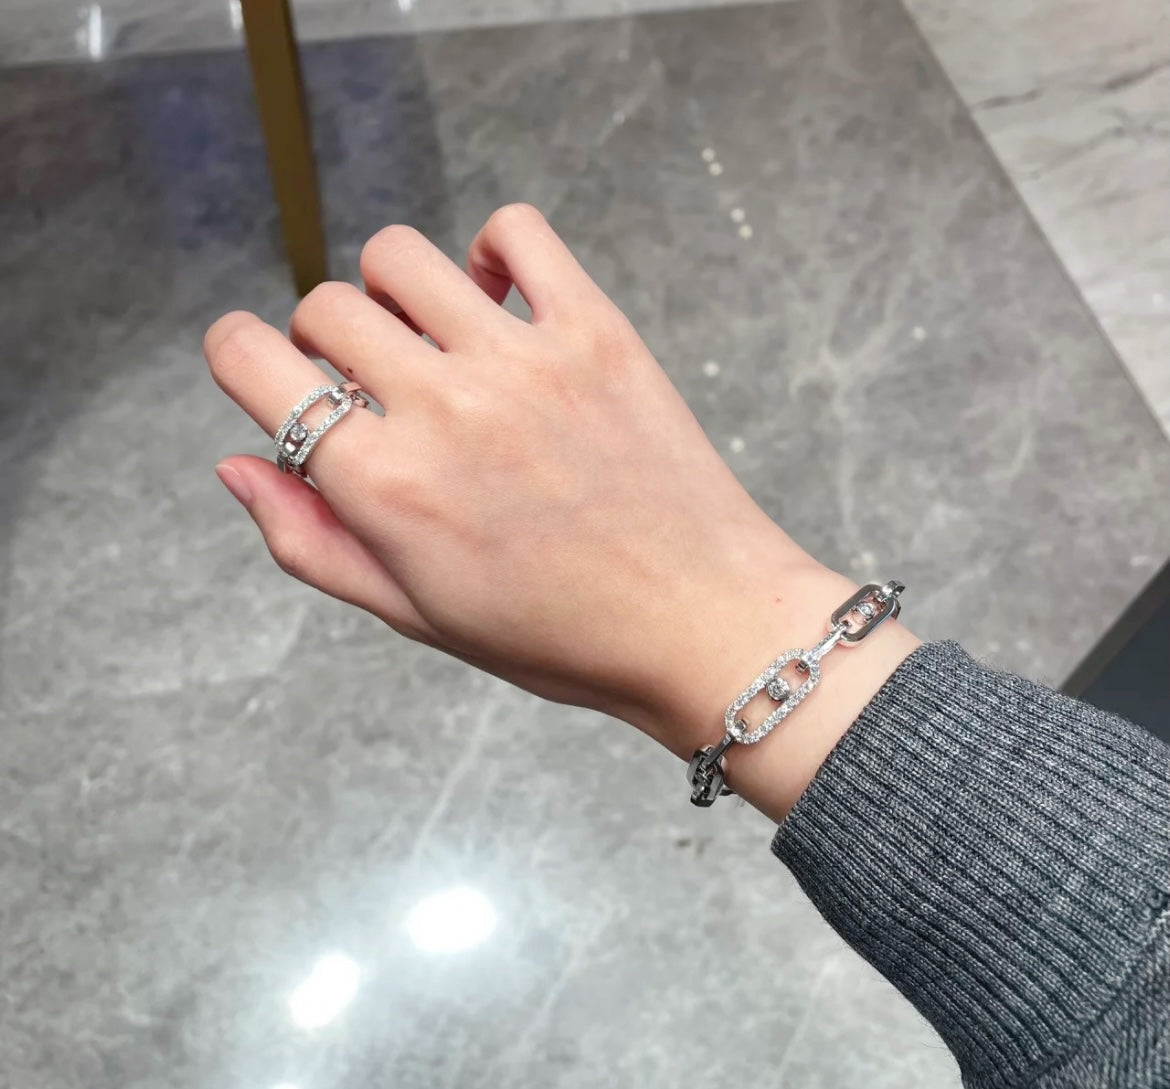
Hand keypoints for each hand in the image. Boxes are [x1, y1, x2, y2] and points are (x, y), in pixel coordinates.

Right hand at [206, 204, 917, 816]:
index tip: (273, 377)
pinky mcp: (594, 330)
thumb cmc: (558, 636)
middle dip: (328, 343)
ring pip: (399, 255)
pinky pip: (516, 230)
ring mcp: (520, 359)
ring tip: (435, 341)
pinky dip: (492, 250)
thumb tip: (234, 465)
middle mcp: (440, 406)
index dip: (242, 360)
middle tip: (381, 390)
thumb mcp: (417, 615)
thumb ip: (312, 541)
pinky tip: (500, 302)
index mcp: (382, 484)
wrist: (700, 623)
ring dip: (394, 291)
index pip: (249, 360)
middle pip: (325, 306)